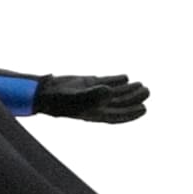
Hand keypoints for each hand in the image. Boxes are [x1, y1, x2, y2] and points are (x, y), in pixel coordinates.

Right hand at [34, 74, 149, 123]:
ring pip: (115, 93)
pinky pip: (106, 82)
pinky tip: (126, 77)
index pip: (117, 116)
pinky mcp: (89, 83)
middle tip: (146, 90)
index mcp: (95, 114)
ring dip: (128, 89)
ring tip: (142, 84)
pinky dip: (116, 80)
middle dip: (134, 98)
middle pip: (120, 103)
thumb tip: (110, 91)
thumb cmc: (60, 101)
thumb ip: (94, 95)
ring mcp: (93, 93)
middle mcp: (97, 105)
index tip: (144, 109)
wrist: (46, 92)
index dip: (131, 114)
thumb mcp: (77, 99)